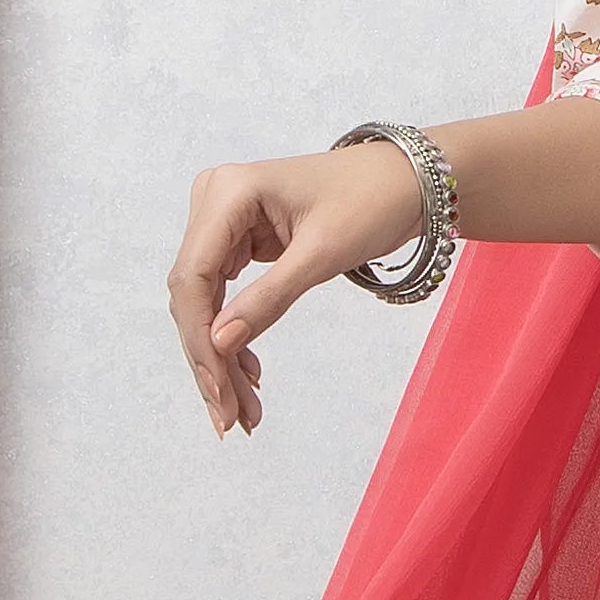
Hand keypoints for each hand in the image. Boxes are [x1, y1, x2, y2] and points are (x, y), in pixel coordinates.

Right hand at [168, 139, 429, 431]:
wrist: (405, 181)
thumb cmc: (373, 201)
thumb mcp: (323, 254)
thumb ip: (269, 298)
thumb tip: (219, 344)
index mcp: (228, 192)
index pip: (193, 278)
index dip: (201, 339)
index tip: (220, 391)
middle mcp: (214, 201)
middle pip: (194, 296)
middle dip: (211, 360)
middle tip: (230, 419)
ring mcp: (222, 221)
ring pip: (205, 304)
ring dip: (222, 357)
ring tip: (244, 412)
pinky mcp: (236, 240)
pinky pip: (224, 297)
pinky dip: (236, 337)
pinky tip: (250, 375)